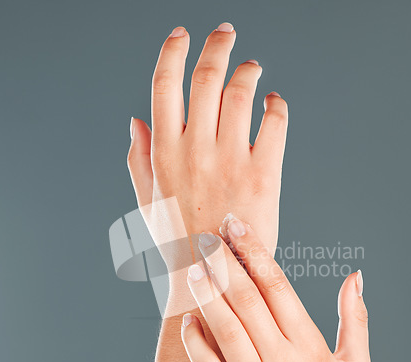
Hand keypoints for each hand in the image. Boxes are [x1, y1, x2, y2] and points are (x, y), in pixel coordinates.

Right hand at [127, 23, 287, 302]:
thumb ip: (139, 160)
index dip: (173, 51)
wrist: (213, 279)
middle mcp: (195, 150)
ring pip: (242, 92)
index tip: (182, 34)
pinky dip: (277, 105)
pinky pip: (275, 121)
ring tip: (254, 70)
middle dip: (217, 46)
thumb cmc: (180, 243)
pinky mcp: (264, 174)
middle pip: (207, 77)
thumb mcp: (150, 202)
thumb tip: (133, 121)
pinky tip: (274, 104)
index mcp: (164, 153)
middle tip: (226, 34)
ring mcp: (230, 161)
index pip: (164, 84)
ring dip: (250, 72)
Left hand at [181, 218, 398, 361]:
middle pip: (246, 300)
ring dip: (206, 295)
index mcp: (310, 346)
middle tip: (205, 237)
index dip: (254, 252)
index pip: (277, 286)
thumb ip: (355, 318)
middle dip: (223, 263)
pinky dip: (195, 342)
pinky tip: (187, 320)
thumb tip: (356, 277)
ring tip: (191, 268)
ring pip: (226, 329)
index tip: (236, 227)